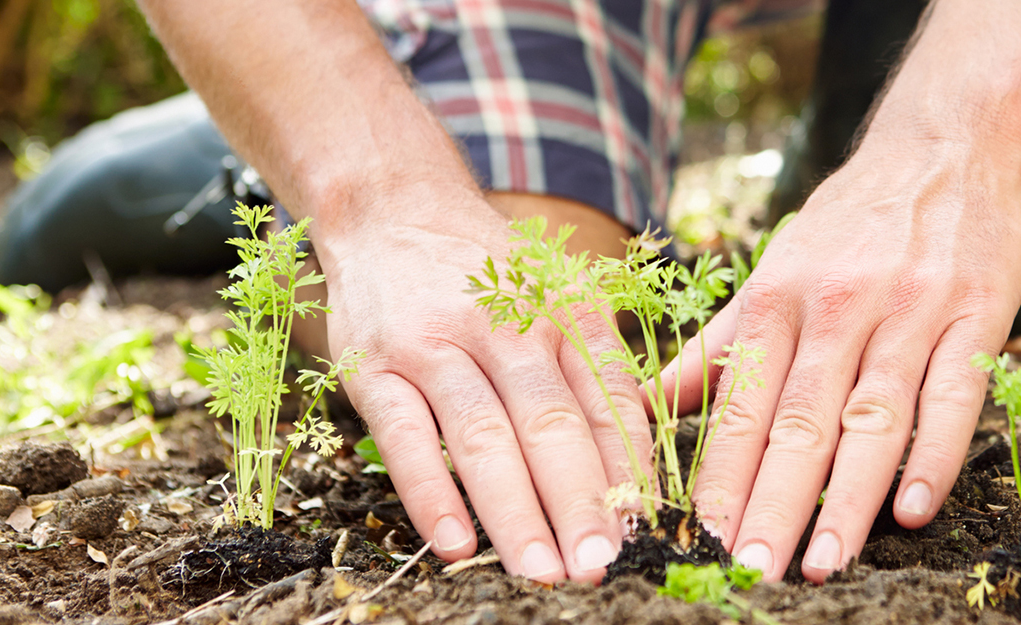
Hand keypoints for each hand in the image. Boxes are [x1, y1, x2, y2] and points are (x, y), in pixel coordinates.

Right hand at [313, 187, 647, 583]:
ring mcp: (436, 346)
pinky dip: (431, 493)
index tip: (645, 530)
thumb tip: (638, 466)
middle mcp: (505, 327)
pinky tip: (456, 543)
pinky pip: (405, 437)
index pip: (607, 400)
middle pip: (551, 425)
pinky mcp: (374, 366)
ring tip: (542, 570)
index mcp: (564, 312)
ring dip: (515, 511)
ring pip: (483, 437)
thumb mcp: (557, 297)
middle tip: (601, 564)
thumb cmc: (489, 273)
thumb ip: (595, 370)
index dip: (628, 470)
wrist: (392, 208)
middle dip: (580, 502)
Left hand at [664, 142, 1020, 582]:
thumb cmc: (853, 220)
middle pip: (799, 422)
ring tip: (824, 562)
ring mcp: (909, 312)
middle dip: (772, 504)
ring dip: (848, 498)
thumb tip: (647, 404)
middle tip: (752, 571)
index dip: (722, 479)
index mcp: (779, 300)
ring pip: (872, 417)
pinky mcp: (976, 315)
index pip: (742, 407)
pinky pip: (954, 395)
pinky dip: (934, 454)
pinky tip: (914, 508)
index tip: (701, 543)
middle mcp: (837, 307)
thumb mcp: (775, 270)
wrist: (947, 143)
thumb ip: (719, 345)